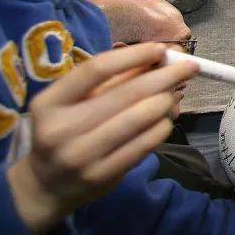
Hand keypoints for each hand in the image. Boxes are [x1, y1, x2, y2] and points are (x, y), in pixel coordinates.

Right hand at [6, 44, 196, 234]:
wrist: (44, 186)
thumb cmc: (63, 131)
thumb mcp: (70, 103)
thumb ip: (109, 81)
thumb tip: (157, 56)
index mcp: (49, 103)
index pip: (97, 70)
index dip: (134, 56)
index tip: (161, 48)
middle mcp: (61, 129)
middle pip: (126, 93)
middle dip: (165, 76)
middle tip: (190, 67)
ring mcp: (82, 156)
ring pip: (140, 118)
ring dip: (166, 101)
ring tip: (174, 94)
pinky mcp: (103, 176)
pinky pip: (144, 145)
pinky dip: (161, 127)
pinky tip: (165, 120)